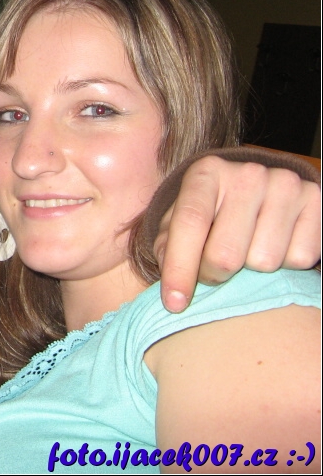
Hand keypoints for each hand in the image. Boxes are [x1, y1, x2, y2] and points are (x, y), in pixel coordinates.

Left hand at [156, 156, 321, 311]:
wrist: (258, 194)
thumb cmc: (210, 216)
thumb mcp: (179, 224)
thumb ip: (168, 250)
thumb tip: (176, 293)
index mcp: (206, 172)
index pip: (190, 223)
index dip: (180, 268)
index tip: (175, 304)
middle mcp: (247, 173)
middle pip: (225, 253)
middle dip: (213, 275)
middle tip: (212, 271)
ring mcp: (284, 184)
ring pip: (263, 261)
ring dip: (250, 270)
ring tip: (245, 251)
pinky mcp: (315, 200)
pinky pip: (298, 259)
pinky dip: (285, 264)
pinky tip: (274, 245)